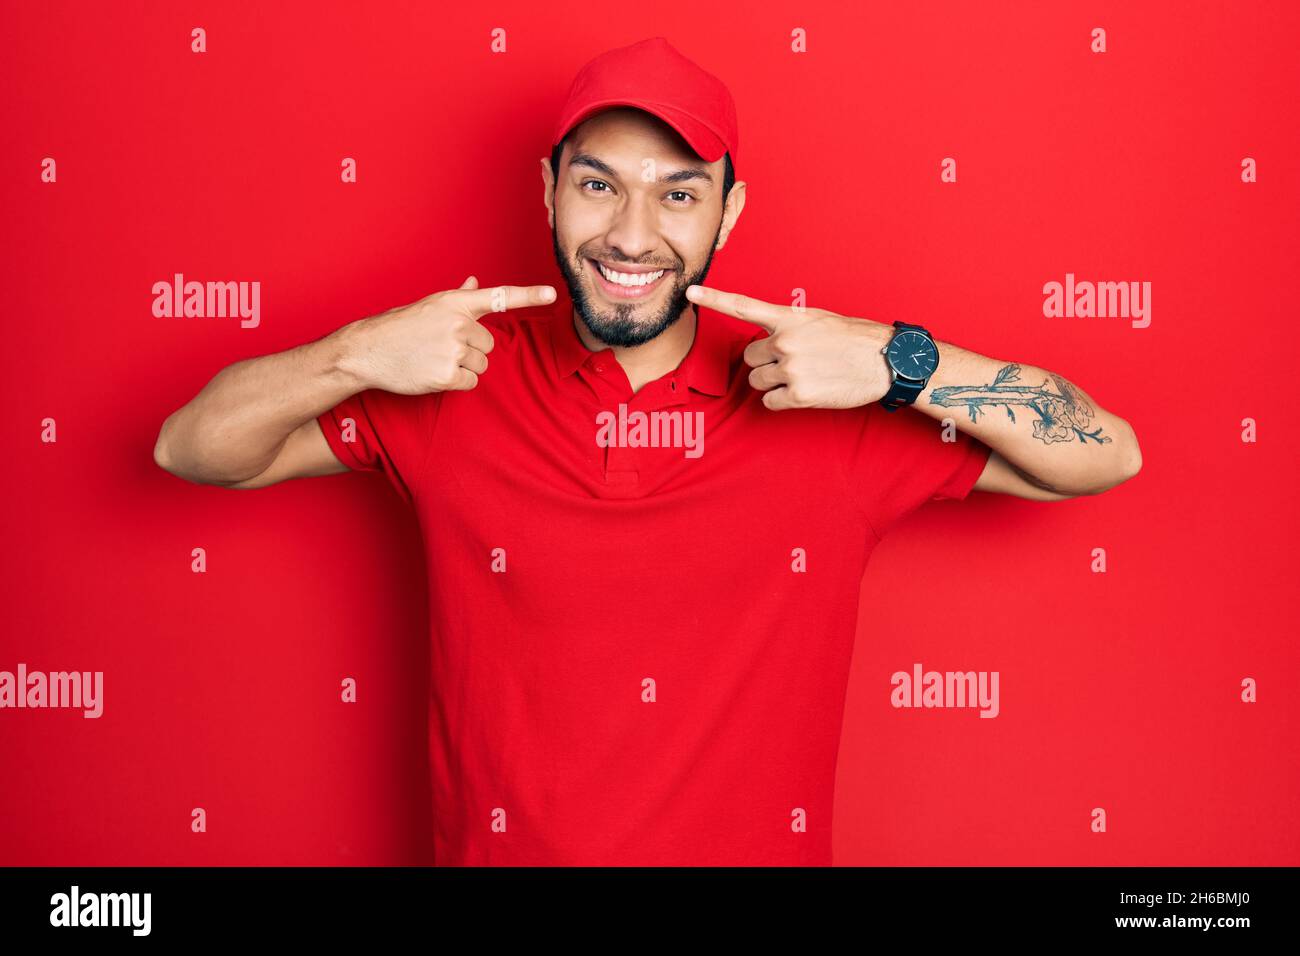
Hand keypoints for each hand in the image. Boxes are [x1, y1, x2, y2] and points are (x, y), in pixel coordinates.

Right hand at [344, 276, 554, 393]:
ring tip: (433, 359)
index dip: (528, 295)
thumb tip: (475, 282)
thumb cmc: (399, 327)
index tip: (553, 293)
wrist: (367, 351)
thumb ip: (459, 298)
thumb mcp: (429, 306)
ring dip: (462, 367)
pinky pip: (470, 382)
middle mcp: (457, 323)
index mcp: (454, 302)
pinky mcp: (447, 374)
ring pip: (481, 364)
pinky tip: (432, 373)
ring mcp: (452, 349)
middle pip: (489, 344)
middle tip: (441, 348)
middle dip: (471, 350)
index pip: (499, 296)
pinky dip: (455, 382)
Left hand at [685, 284, 892, 409]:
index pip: (743, 307)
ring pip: (757, 381)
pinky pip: (771, 403)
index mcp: (790, 319)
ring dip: (773, 382)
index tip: (690, 291)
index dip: (714, 298)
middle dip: (764, 362)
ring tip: (802, 377)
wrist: (886, 360)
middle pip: (749, 358)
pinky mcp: (799, 395)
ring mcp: (791, 369)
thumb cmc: (855, 339)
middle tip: (792, 363)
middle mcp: (785, 342)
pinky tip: (804, 393)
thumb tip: (769, 342)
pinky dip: (782, 402)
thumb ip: (789, 327)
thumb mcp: (819, 320)